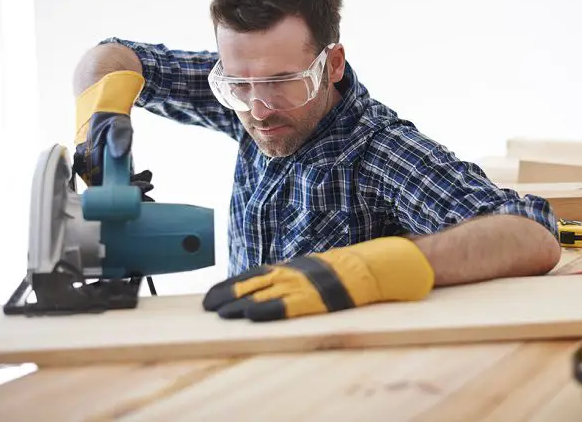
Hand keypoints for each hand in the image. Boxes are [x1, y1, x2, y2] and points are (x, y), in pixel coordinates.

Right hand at [72, 71, 144, 186]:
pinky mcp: (104, 164)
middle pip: (109, 188)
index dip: (124, 188)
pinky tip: (145, 175)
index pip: (105, 182)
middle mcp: (88, 165)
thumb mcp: (116, 122)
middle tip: (150, 189)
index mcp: (87, 156)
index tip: (144, 187)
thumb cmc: (107, 114)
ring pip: (113, 184)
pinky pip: (116, 177)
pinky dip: (131, 178)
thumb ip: (119, 136)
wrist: (101, 106)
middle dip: (130, 191)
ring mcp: (96, 166)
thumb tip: (119, 153)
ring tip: (149, 180)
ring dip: (132, 186)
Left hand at [202, 236, 434, 321]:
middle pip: (254, 283)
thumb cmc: (346, 270)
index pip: (255, 274)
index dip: (233, 283)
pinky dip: (267, 310)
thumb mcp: (314, 269)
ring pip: (265, 294)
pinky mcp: (317, 299)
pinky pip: (288, 306)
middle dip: (229, 294)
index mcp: (293, 266)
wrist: (375, 266)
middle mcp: (294, 273)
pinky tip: (251, 316)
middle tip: (207, 304)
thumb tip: (273, 283)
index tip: (214, 292)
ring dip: (240, 304)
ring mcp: (305, 285)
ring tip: (220, 313)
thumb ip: (295, 276)